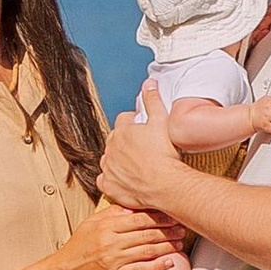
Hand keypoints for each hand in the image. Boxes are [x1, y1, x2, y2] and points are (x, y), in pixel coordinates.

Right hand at [51, 195, 186, 269]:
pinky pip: (140, 269)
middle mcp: (110, 241)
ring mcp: (113, 259)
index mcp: (105, 226)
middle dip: (167, 230)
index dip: (158, 216)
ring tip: (180, 243)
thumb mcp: (89, 225)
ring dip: (166, 246)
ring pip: (146, 250)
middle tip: (182, 228)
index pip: (138, 218)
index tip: (172, 215)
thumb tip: (131, 208)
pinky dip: (157, 266)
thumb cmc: (77, 248)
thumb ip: (110, 215)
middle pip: (146, 233)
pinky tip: (169, 262)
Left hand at [98, 88, 185, 212]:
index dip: (135, 123)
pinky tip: (123, 180)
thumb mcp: (162, 121)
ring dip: (118, 160)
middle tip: (143, 148)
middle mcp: (111, 148)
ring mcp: (109, 167)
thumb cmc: (165, 155)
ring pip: (109, 159)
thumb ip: (153, 100)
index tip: (144, 129)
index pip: (124, 120)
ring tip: (135, 164)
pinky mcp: (110, 186)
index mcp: (122, 131)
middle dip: (126, 141)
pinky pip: (104, 181)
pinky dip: (112, 180)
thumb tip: (149, 83)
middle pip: (115, 140)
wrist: (166, 185)